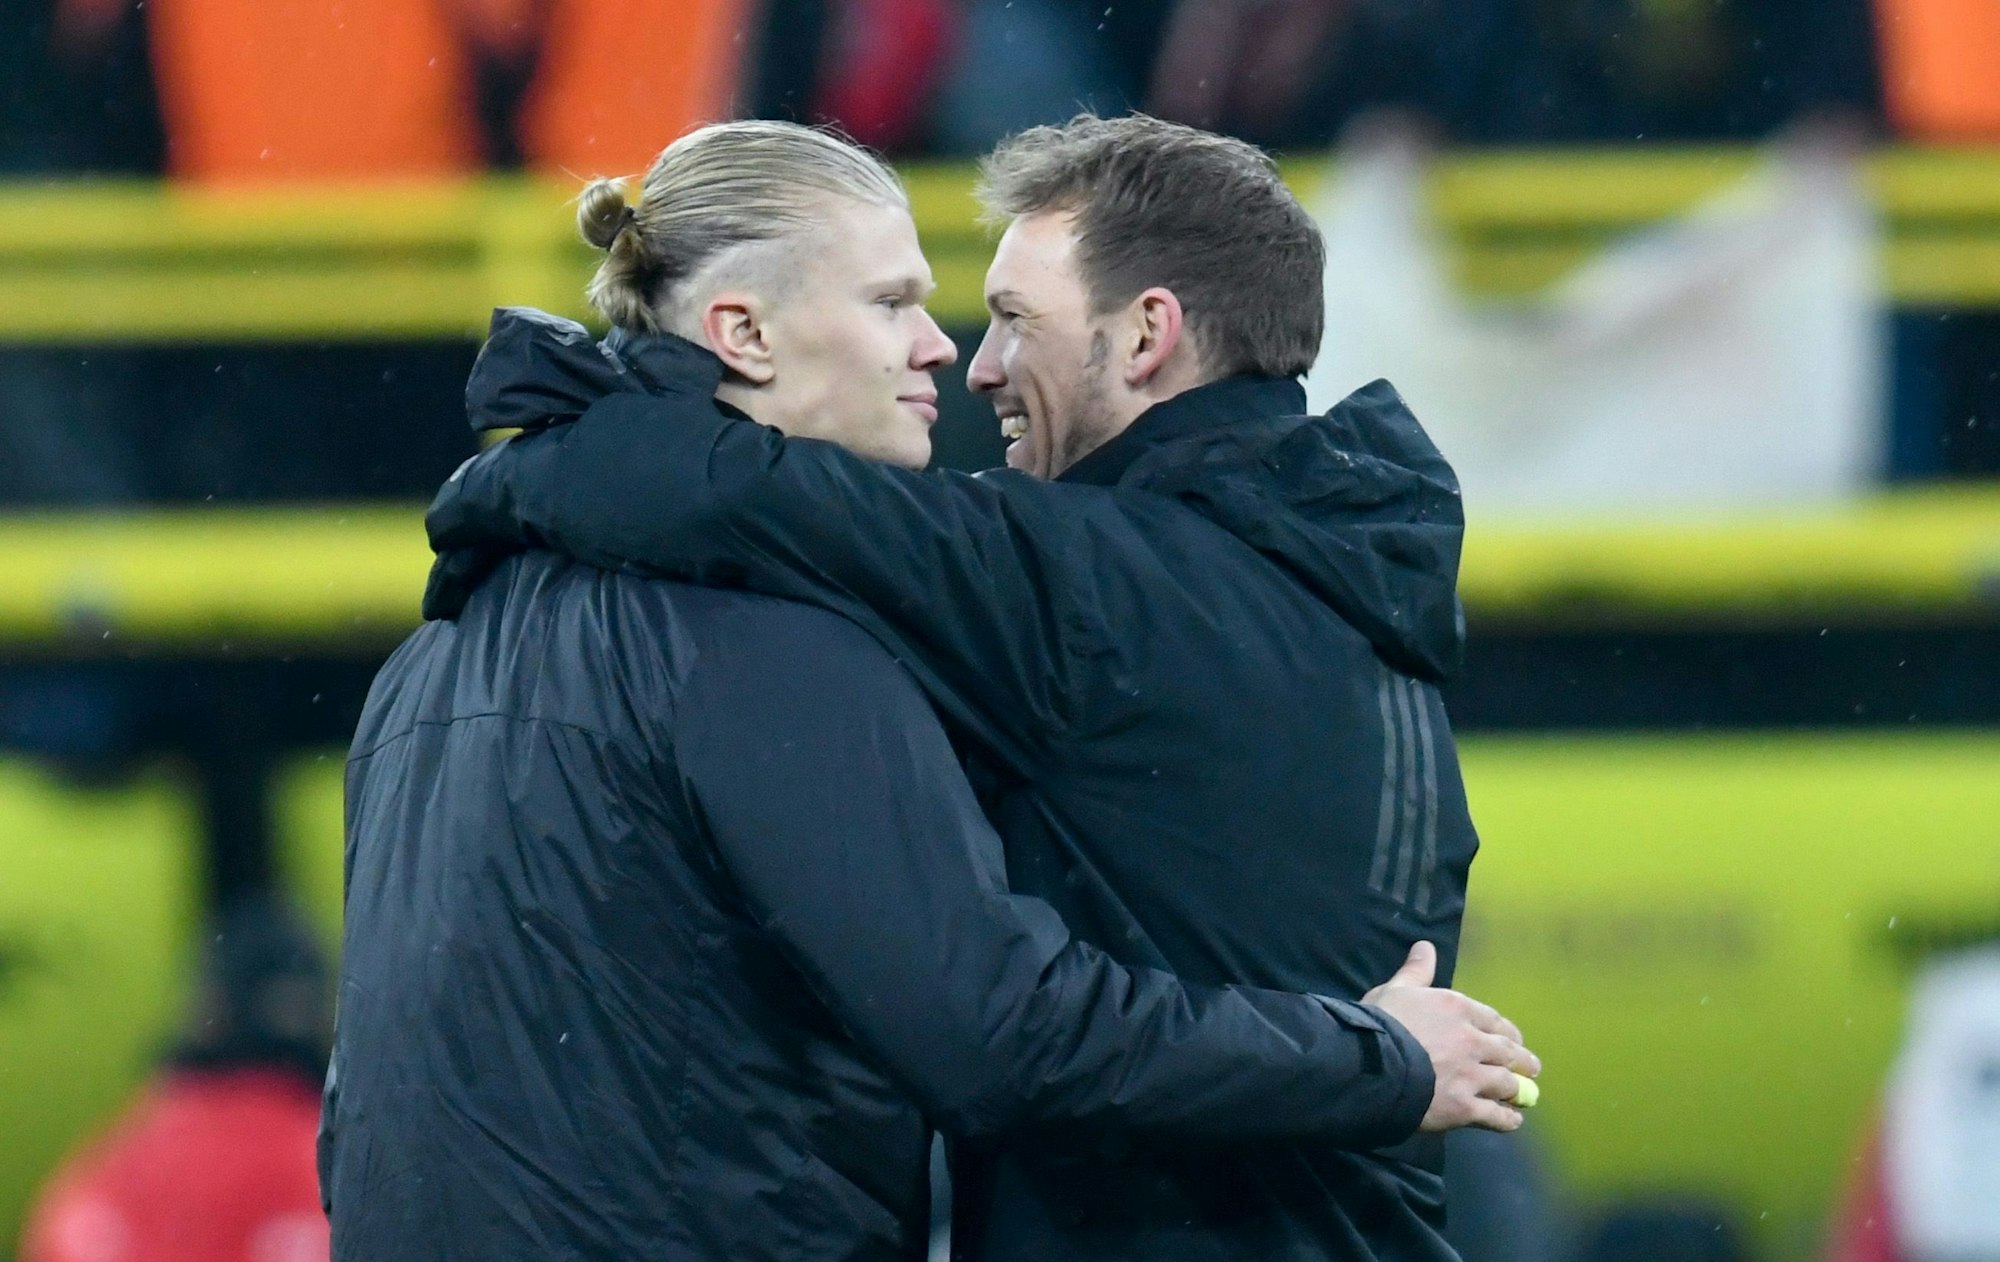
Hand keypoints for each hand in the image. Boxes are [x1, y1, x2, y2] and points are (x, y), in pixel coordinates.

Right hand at [1362, 941, 1539, 1133]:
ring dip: (1518, 1090)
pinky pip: (1494, 1116)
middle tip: (1532, 1068)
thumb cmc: (1380, 1023)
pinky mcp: (1465, 1108)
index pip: (1493, 1020)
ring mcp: (1472, 1077)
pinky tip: (1512, 1121)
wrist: (1371, 1064)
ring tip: (1525, 1097)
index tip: (1514, 1039)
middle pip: (1507, 1052)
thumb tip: (1426, 946)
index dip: (1507, 1032)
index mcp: (1458, 1009)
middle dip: (1522, 1061)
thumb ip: (1416, 972)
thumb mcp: (1395, 990)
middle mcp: (1472, 1041)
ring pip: (1506, 1084)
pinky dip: (1507, 1119)